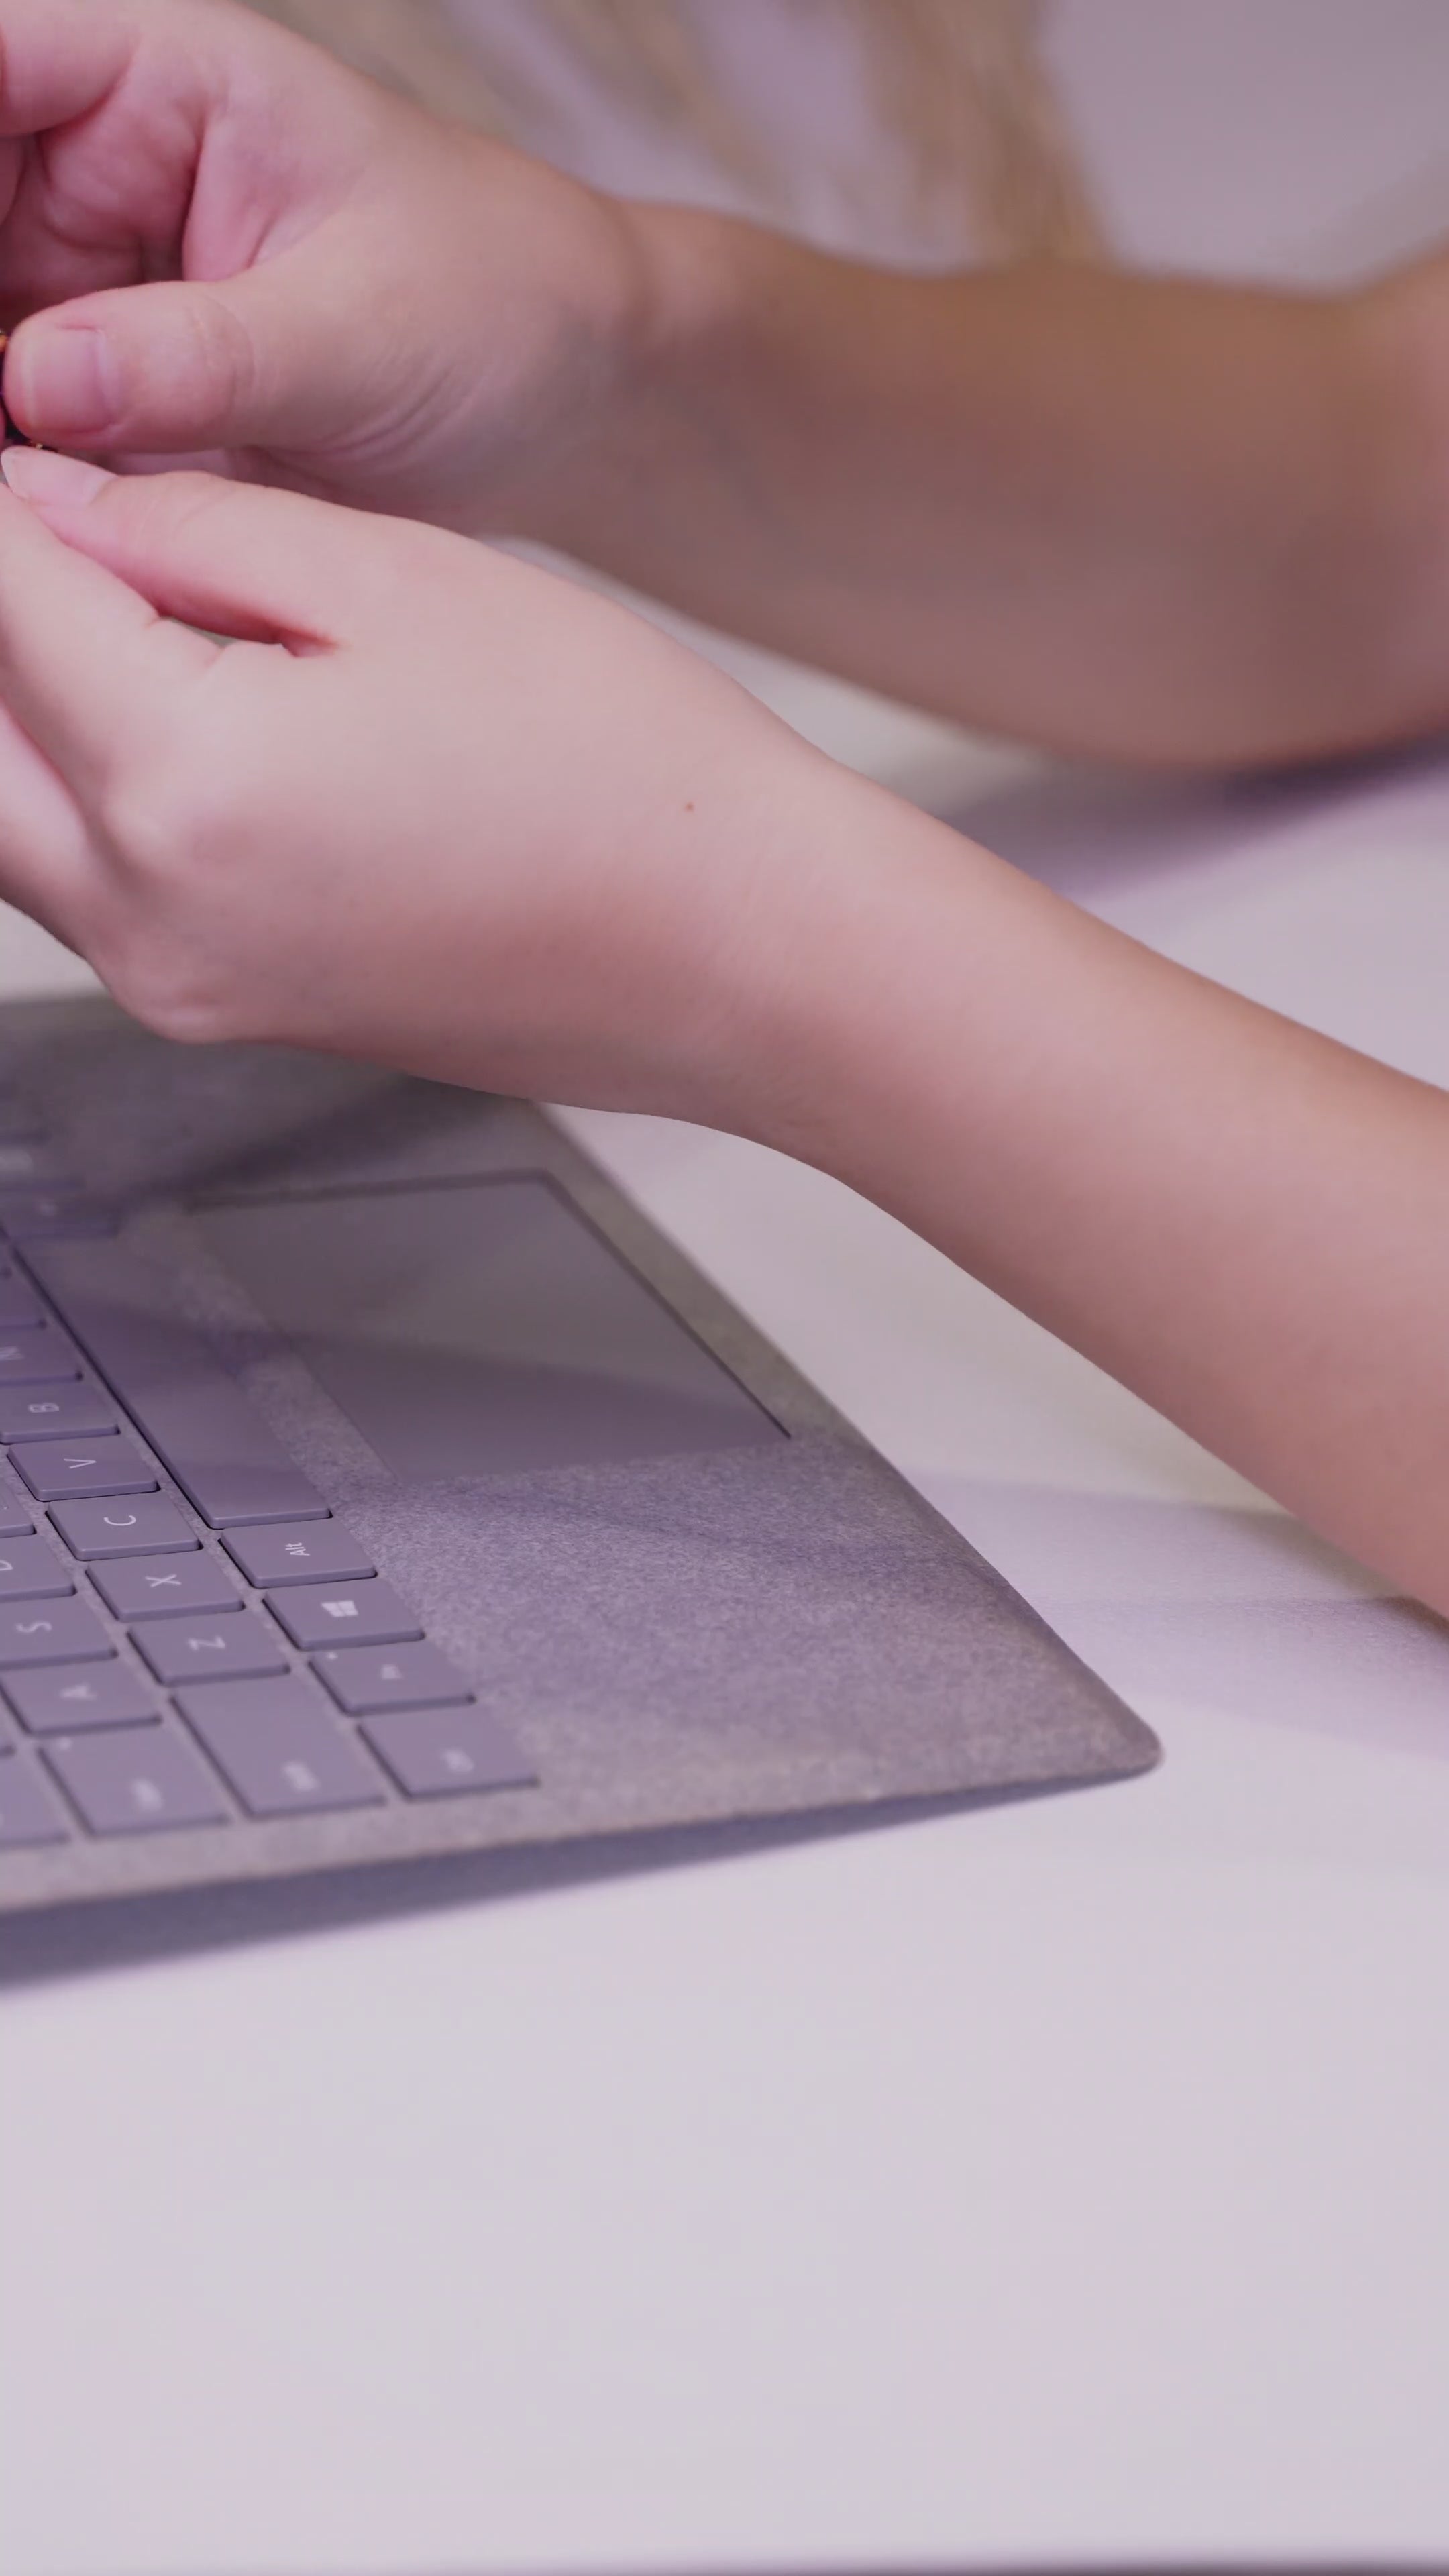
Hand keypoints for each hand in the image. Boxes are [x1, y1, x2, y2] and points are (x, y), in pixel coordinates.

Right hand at [0, 0, 653, 529]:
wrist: (567, 399)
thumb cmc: (497, 305)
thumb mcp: (362, 328)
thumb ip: (201, 355)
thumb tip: (37, 381)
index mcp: (153, 81)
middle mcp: (90, 173)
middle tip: (1, 430)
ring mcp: (84, 291)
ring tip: (20, 492)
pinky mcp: (100, 404)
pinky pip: (15, 439)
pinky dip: (16, 493)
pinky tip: (30, 543)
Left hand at [0, 444, 839, 1119]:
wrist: (737, 955)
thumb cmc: (621, 774)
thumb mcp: (399, 579)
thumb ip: (190, 529)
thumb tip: (50, 498)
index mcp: (185, 786)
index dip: (5, 494)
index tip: (23, 438)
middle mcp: (149, 917)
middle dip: (5, 614)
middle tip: (49, 533)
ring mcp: (178, 986)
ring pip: (2, 822)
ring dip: (22, 707)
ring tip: (91, 606)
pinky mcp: (220, 1011)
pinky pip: (81, 886)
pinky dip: (74, 784)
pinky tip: (150, 704)